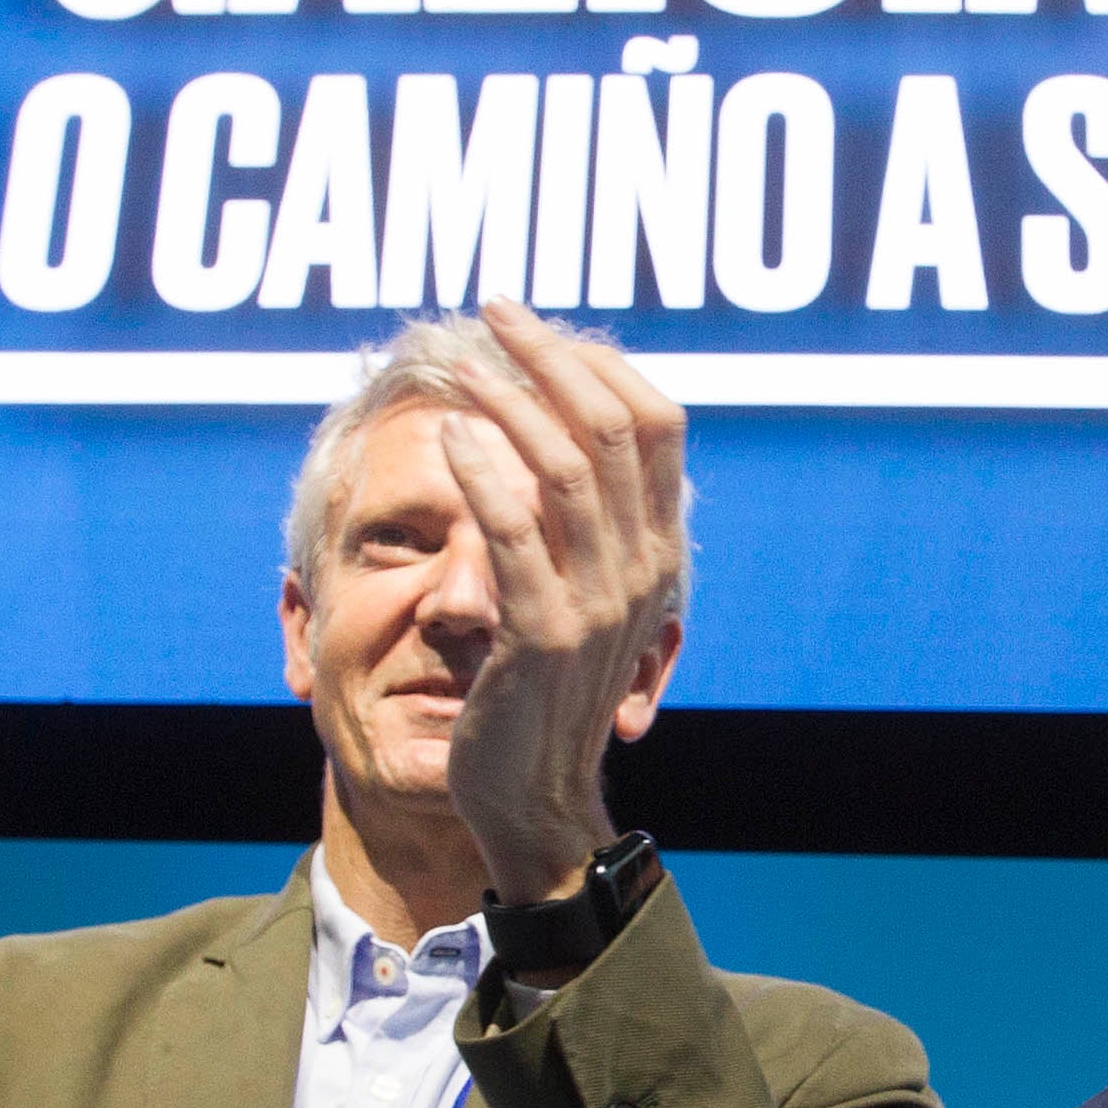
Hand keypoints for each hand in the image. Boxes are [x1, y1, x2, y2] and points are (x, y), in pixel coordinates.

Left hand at [433, 299, 689, 901]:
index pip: (658, 422)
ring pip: (568, 467)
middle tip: (492, 310)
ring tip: (460, 365)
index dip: (599, 362)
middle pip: (615, 426)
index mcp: (657, 548)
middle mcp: (642, 567)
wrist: (534, 796)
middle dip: (550, 356)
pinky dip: (485, 474)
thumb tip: (552, 425)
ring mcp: (598, 602)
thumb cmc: (539, 688)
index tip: (536, 327)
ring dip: (509, 401)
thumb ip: (577, 520)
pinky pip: (517, 534)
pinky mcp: (542, 636)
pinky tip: (450, 437)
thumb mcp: (574, 589)